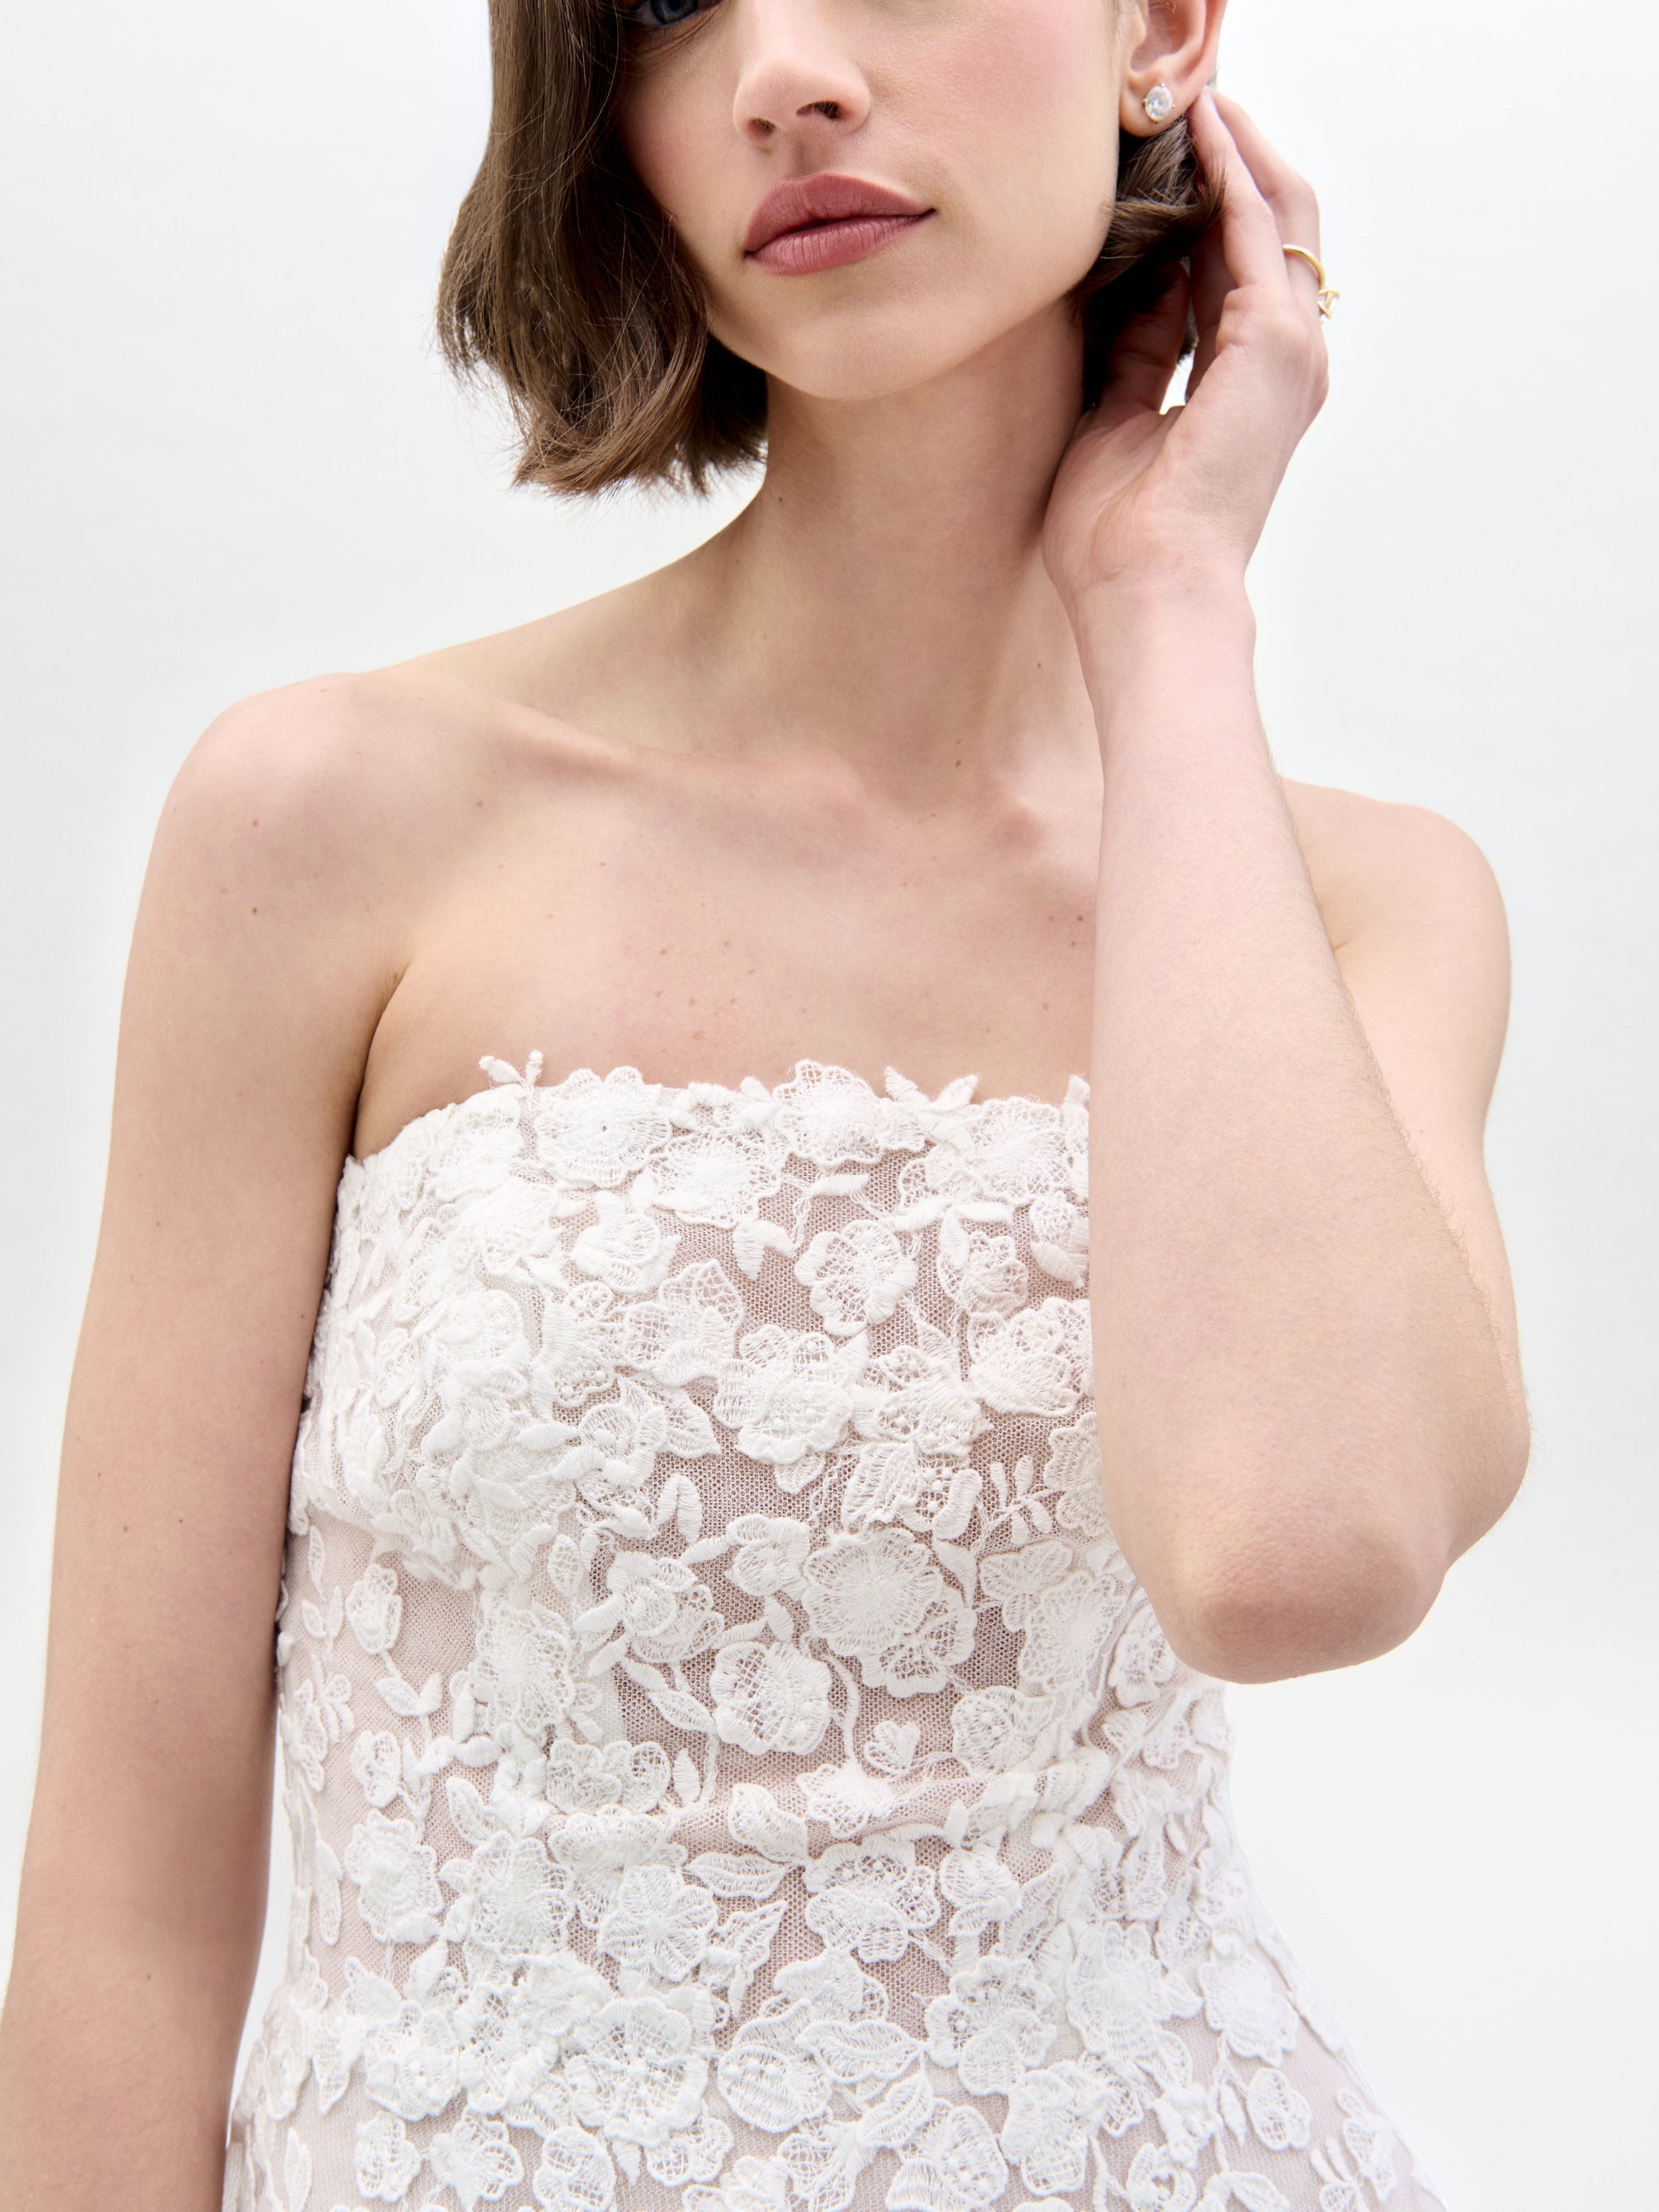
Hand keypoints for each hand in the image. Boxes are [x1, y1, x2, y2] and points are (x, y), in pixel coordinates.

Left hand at [1042, 92, 1330, 609]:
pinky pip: (1259, 229)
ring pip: (1278, 217)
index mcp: (1248, 393)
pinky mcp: (1274, 342)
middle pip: (1270, 236)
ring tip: (1198, 98)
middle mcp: (1284, 367)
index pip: (1234, 279)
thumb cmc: (1120, 542)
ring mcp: (1289, 353)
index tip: (1167, 166)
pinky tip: (1205, 129)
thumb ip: (1137, 355)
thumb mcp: (1117, 424)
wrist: (1148, 591)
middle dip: (1234, 167)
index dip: (1205, 216)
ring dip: (1238, 153)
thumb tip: (1139, 290)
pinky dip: (1234, 173)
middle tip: (1193, 107)